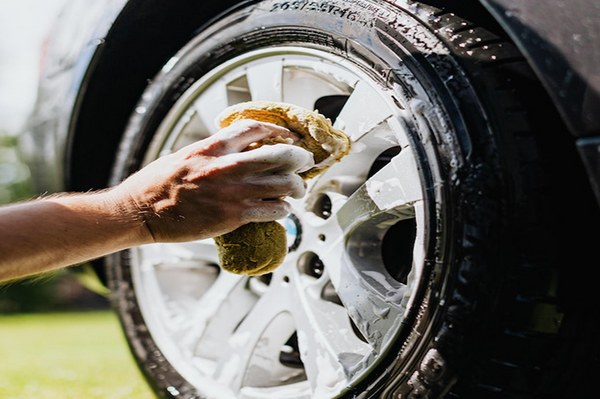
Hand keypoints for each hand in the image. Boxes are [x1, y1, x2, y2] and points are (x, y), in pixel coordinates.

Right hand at [110, 120, 313, 242]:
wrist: (140, 211)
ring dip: (296, 187)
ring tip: (297, 190)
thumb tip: (240, 150)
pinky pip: (272, 210)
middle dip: (300, 158)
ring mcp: (231, 192)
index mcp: (212, 147)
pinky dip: (283, 209)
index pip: (255, 129)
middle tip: (305, 162)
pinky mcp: (233, 216)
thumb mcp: (186, 155)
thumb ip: (215, 151)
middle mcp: (225, 166)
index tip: (289, 136)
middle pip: (280, 154)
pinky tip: (282, 209)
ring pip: (283, 184)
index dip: (278, 130)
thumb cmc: (157, 184)